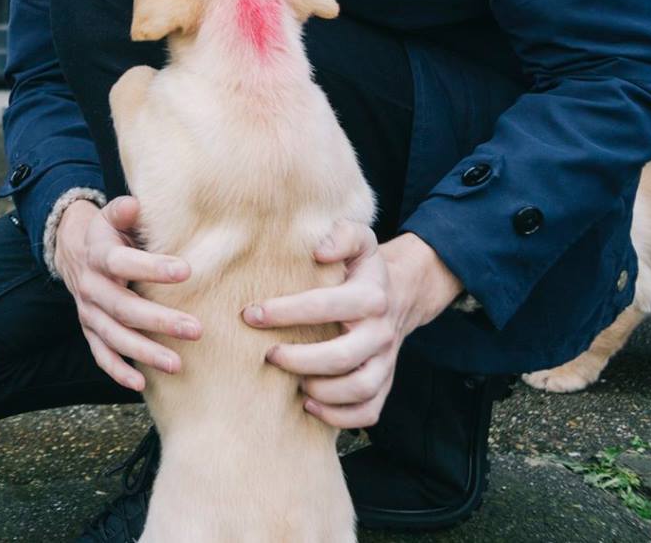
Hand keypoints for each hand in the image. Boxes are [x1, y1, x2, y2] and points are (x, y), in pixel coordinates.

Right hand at [55, 196, 200, 392]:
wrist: (73, 252)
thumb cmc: (108, 234)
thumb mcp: (110, 216)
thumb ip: (123, 211)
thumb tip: (134, 205)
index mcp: (98, 255)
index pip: (122, 262)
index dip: (151, 267)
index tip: (186, 271)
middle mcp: (90, 286)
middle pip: (122, 307)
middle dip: (158, 320)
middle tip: (196, 329)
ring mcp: (88, 311)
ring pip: (113, 335)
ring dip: (143, 352)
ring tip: (177, 364)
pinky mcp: (89, 330)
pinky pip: (100, 354)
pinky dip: (117, 370)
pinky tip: (140, 385)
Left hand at [250, 224, 462, 428]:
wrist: (399, 295)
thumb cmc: (361, 268)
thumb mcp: (358, 239)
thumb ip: (342, 234)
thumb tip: (319, 250)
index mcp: (370, 296)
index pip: (327, 305)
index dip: (287, 311)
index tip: (252, 314)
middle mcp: (380, 332)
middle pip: (343, 355)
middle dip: (300, 358)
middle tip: (268, 354)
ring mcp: (385, 362)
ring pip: (359, 388)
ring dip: (321, 390)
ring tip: (290, 382)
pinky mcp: (384, 384)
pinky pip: (368, 412)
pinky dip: (340, 416)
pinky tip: (309, 404)